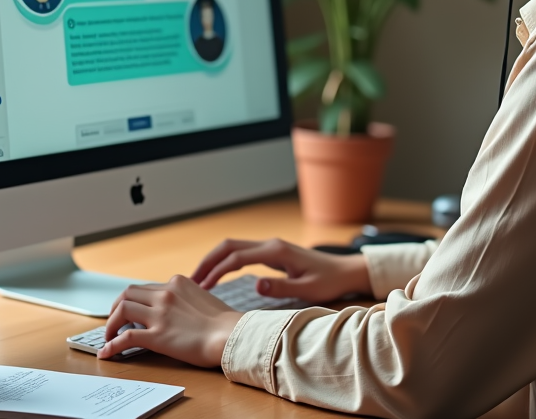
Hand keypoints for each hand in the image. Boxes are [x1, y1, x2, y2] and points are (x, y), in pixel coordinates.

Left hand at [99, 275, 243, 366]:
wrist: (231, 335)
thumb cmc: (224, 322)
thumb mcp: (202, 298)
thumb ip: (184, 299)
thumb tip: (175, 310)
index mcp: (177, 283)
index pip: (145, 287)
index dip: (134, 300)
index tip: (131, 311)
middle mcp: (165, 294)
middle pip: (128, 293)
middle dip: (116, 307)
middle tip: (115, 322)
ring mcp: (160, 314)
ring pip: (121, 309)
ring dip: (111, 323)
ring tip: (110, 336)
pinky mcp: (157, 335)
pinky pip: (125, 337)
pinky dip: (112, 344)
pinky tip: (107, 352)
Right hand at [191, 237, 372, 302]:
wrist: (344, 271)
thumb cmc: (328, 281)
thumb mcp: (307, 290)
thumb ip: (281, 287)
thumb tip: (254, 284)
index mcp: (276, 251)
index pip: (237, 258)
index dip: (217, 271)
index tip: (202, 287)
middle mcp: (270, 244)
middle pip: (229, 246)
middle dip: (208, 261)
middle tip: (191, 281)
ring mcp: (270, 246)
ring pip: (233, 247)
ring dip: (214, 260)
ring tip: (199, 280)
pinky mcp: (271, 252)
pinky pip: (241, 252)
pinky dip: (225, 261)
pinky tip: (218, 275)